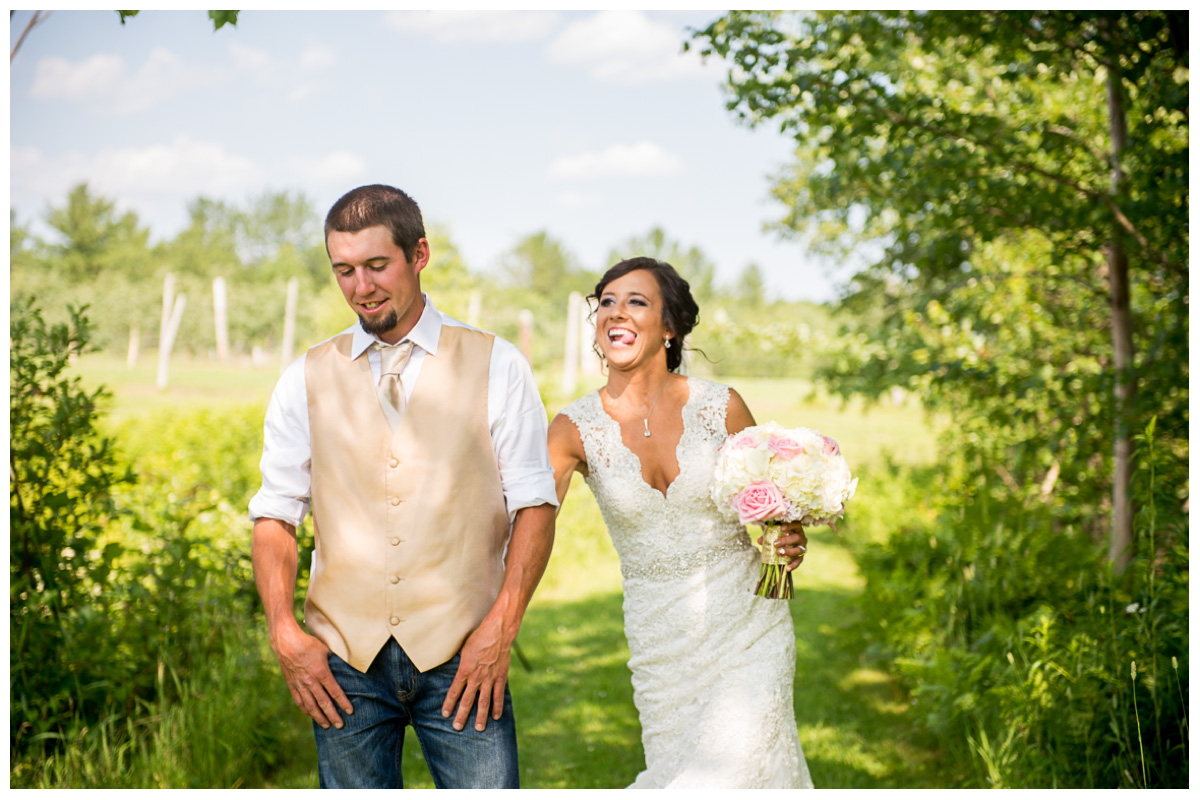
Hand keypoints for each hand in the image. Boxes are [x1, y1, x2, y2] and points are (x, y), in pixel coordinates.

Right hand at [273, 626, 352, 728]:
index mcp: (321, 672)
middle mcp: (310, 682)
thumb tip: (343, 667)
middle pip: (324, 703)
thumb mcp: (325, 650)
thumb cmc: (308, 644)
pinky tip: (310, 715)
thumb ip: (333, 661)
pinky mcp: (292, 685)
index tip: (349, 711)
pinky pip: (299, 701)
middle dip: (333, 715)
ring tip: (327, 725)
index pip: (335, 692)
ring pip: (311, 706)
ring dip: (319, 717)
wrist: (286, 642)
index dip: (343, 703)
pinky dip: (306, 710)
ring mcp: (300, 685)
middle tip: (340, 725)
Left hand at [442, 615, 510, 731]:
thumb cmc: (478, 637)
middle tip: (457, 727)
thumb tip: (454, 669)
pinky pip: (498, 695)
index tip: (445, 714)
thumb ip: (460, 662)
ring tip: (478, 728)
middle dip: (462, 715)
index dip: (449, 704)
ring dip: (480, 716)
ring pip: (484, 702)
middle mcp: (476, 677)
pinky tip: (496, 717)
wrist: (498, 632)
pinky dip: (498, 707)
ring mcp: (489, 679)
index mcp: (464, 670)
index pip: (454, 691)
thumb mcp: (463, 649)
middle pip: (467, 700)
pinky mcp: (500, 677)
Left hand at [759, 522, 807, 571]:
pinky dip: (793, 565)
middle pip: (797, 537)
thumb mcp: (774, 534)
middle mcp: (801, 537)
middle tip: (775, 543)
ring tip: (779, 553)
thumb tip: (759, 541)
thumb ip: (767, 536)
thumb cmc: (780, 536)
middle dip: (786, 540)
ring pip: (799, 549)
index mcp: (796, 528)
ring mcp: (802, 547)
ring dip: (789, 551)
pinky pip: (799, 561)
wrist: (787, 544)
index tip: (781, 528)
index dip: (790, 526)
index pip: (796, 524)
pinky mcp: (801, 556)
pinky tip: (787, 568)